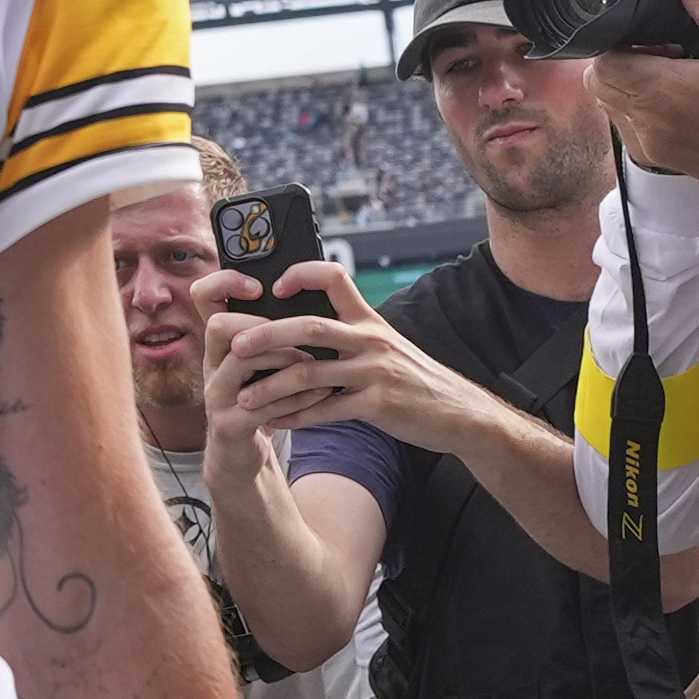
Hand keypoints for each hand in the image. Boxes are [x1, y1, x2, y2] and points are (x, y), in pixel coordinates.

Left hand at [202, 263, 478, 452]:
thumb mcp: (387, 344)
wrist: (461, 414)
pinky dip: (296, 417)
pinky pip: (326, 410)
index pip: (335, 276)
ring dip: (270, 387)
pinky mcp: (378, 405)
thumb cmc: (414, 379)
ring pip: (309, 374)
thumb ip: (351, 332)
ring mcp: (375, 372)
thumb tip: (302, 324)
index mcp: (369, 320)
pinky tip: (275, 423)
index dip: (302, 275)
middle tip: (237, 345)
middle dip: (267, 334)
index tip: (275, 287)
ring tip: (243, 397)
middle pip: (309, 327)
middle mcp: (371, 339)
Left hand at [594, 0, 698, 186]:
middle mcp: (646, 118)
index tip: (647, 43)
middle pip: (599, 83)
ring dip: (624, 88)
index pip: (605, 62)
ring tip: (667, 80)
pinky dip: (635, 113)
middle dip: (618, 64)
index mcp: (662, 88)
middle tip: (657, 58)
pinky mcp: (652, 156)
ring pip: (607, 106)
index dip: (618, 46)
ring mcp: (646, 140)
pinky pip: (624, 129)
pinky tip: (670, 104)